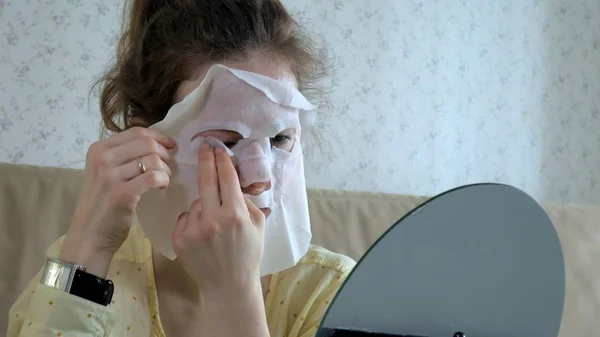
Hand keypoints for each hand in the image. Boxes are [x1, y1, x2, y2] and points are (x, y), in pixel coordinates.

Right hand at [60, 127, 175, 276]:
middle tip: (166, 168)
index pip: (137, 132)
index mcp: (99, 149)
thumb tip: (156, 141)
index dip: (159, 137)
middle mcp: (102, 158)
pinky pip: (154, 177)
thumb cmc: (102, 204)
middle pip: (147, 143)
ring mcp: (110, 175)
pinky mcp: (122, 193)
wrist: (88, 236)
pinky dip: (163, 180)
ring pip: (153, 160)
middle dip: (164, 154)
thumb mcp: (105, 172)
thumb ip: (124, 155)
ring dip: (165, 170)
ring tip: (163, 180)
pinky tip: (161, 187)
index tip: (171, 146)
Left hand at [172, 143, 265, 296]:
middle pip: (206, 181)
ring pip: (196, 202)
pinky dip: (193, 219)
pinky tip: (202, 234)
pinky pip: (185, 217)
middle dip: (206, 161)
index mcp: (235, 215)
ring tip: (214, 225)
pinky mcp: (179, 239)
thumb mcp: (258, 226)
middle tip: (205, 147)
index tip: (218, 149)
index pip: (227, 179)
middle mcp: (213, 220)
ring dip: (204, 204)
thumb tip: (235, 180)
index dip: (222, 161)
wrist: (228, 285)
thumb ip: (247, 201)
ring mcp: (194, 230)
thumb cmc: (247, 254)